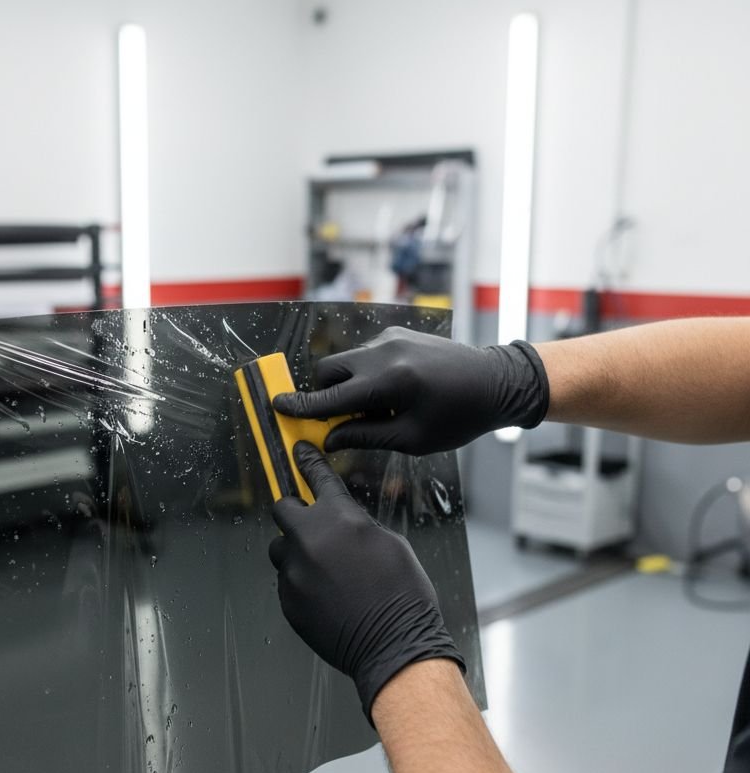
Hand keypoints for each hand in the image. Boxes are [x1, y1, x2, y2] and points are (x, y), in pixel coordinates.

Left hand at [268, 442, 464, 722]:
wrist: (394, 644)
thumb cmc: (403, 595)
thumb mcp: (390, 543)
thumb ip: (357, 526)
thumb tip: (342, 524)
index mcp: (339, 517)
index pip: (317, 478)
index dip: (307, 462)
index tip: (298, 452)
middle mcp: (309, 539)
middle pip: (283, 509)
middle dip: (295, 512)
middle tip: (309, 523)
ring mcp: (294, 571)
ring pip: (280, 549)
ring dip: (295, 551)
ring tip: (323, 570)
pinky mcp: (287, 600)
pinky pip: (286, 581)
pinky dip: (300, 583)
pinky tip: (325, 596)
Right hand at [272, 327, 548, 454]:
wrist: (497, 382)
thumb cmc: (458, 417)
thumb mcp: (412, 438)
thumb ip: (364, 436)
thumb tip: (328, 438)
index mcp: (389, 383)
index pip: (332, 399)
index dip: (301, 406)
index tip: (276, 406)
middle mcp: (384, 353)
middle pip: (328, 372)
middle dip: (324, 396)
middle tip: (338, 420)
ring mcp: (390, 339)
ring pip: (345, 362)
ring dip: (347, 386)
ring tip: (378, 408)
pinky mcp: (397, 333)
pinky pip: (364, 354)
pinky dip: (364, 374)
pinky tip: (391, 392)